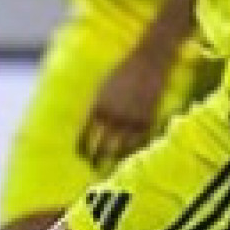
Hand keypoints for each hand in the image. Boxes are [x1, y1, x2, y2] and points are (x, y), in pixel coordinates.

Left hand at [81, 46, 171, 166]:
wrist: (148, 61)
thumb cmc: (123, 71)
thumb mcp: (103, 87)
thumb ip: (96, 107)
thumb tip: (90, 126)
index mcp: (98, 106)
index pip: (85, 135)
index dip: (82, 149)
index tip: (81, 156)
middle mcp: (113, 116)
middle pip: (100, 147)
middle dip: (95, 160)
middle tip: (93, 167)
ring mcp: (131, 120)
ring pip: (119, 149)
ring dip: (113, 160)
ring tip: (110, 168)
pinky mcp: (147, 120)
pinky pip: (137, 143)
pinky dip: (132, 152)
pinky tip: (129, 157)